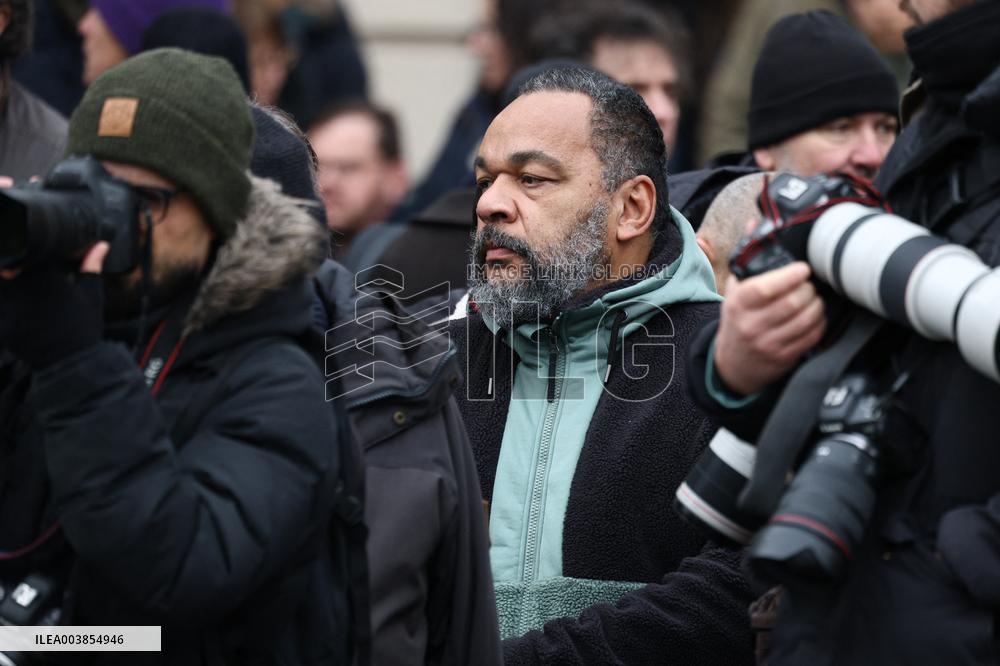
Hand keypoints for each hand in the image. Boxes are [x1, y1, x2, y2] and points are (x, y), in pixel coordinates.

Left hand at [0, 242, 109, 367]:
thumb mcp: (92, 293)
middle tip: (17, 272)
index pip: (22, 251)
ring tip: (21, 296)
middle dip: (9, 269)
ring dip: (8, 291)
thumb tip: (102, 246)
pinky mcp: (2, 324)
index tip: (24, 253)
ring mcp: (7, 306)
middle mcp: (20, 286)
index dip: (22, 251)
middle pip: (4, 270)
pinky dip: (5, 313)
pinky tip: (18, 316)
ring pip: (2, 290)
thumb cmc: (84, 326)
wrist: (73, 362)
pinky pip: (1, 313)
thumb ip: (91, 266)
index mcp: (42, 274)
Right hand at [713, 262, 825, 395]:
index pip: (766, 288)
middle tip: (808, 284)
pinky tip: (816, 315)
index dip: (790, 276)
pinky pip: (811, 336)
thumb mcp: (733, 293)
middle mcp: (751, 325)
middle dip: (808, 289)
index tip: (802, 269)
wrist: (732, 362)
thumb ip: (746, 265)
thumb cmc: (738, 320)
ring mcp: (768, 343)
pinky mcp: (783, 357)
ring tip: (814, 298)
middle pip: (792, 303)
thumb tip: (755, 229)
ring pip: (805, 319)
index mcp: (738, 305)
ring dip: (817, 304)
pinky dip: (819, 322)